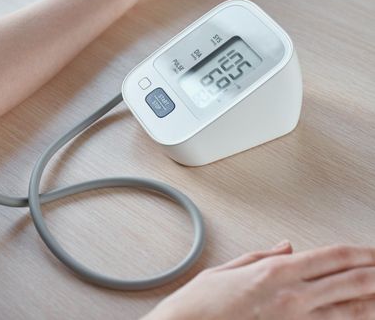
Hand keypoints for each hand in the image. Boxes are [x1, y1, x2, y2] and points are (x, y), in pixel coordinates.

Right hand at [144, 242, 374, 319]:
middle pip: (350, 281)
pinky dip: (352, 319)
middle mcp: (291, 297)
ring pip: (349, 309)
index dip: (362, 252)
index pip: (332, 257)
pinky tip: (362, 313)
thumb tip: (287, 247)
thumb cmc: (201, 305)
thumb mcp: (229, 270)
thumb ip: (263, 256)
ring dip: (372, 297)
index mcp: (275, 273)